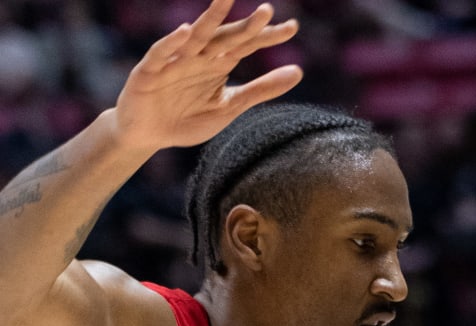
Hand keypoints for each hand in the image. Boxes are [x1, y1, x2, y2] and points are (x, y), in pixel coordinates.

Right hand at [113, 2, 301, 154]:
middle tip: (269, 10)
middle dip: (246, 26)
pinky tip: (186, 31)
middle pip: (226, 37)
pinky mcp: (150, 70)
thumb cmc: (189, 117)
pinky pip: (162, 53)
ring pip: (195, 36)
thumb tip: (298, 71)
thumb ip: (261, 89)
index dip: (267, 37)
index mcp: (218, 63)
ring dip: (210, 19)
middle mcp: (199, 56)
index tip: (293, 28)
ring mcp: (175, 61)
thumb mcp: (231, 106)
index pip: (247, 45)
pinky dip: (173, 43)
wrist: (151, 135)